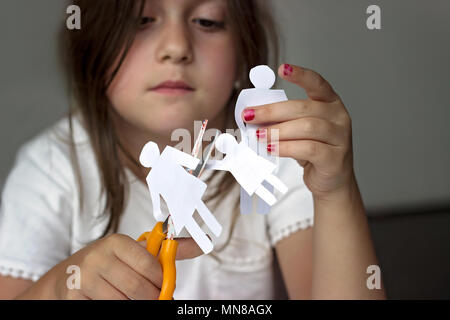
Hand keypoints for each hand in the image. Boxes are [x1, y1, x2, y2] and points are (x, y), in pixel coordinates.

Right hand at [22, 233, 201, 299]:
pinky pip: (107, 309)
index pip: (150, 266)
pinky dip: (118, 308)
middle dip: (151, 299)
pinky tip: (116, 301)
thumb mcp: (136, 253)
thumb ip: (167, 251)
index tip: (162, 287)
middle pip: (139, 289)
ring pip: (124, 303)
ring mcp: (84, 278)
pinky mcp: (73, 297)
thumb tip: (203, 244)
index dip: (160, 281)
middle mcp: (98, 256)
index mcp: (117, 242)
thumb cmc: (109, 264)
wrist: (65, 278)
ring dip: (134, 305)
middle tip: (152, 299)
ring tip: (133, 299)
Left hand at [242, 63, 353, 200]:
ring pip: (306, 128)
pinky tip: (272, 148)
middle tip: (249, 116)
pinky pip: (309, 149)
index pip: (317, 83)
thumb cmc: (313, 151)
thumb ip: (283, 120)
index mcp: (330, 103)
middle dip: (272, 111)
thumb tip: (253, 115)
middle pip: (303, 108)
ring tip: (258, 136)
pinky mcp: (335, 158)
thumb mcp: (299, 130)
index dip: (300, 75)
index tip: (282, 69)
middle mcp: (339, 116)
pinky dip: (286, 148)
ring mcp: (340, 137)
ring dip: (277, 131)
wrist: (331, 180)